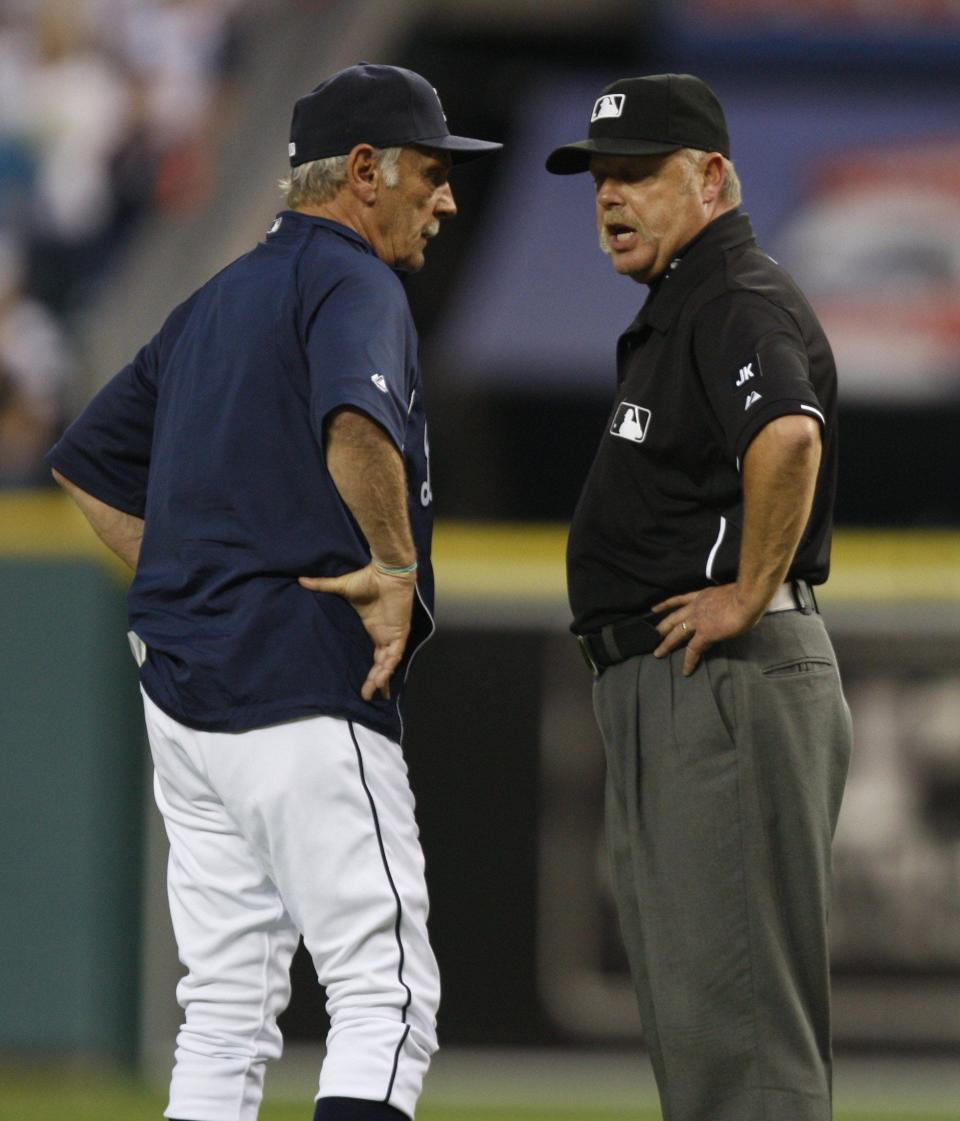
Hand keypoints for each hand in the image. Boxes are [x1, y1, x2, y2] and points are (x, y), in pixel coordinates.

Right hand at [299, 563, 415, 700]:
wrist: (386, 571)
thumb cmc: (368, 578)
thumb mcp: (342, 587)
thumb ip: (323, 586)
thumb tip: (301, 580)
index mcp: (375, 629)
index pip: (376, 657)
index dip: (372, 671)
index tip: (364, 686)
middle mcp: (385, 635)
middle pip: (382, 665)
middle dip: (376, 681)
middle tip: (367, 696)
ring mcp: (393, 635)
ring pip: (388, 664)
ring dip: (381, 678)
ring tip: (373, 693)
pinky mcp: (400, 633)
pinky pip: (395, 656)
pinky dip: (388, 667)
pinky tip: (381, 680)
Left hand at [652, 583, 766, 676]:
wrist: (747, 597)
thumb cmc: (746, 593)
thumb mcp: (728, 593)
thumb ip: (722, 602)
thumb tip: (727, 609)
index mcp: (702, 595)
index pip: (680, 600)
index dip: (666, 604)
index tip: (654, 609)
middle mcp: (696, 606)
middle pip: (673, 618)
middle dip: (661, 627)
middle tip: (652, 635)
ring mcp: (698, 620)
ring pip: (676, 633)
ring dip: (666, 644)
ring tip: (657, 654)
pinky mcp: (705, 633)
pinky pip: (693, 650)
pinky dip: (689, 661)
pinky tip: (685, 671)